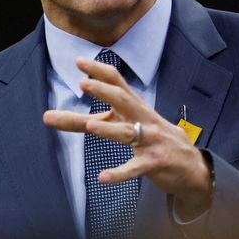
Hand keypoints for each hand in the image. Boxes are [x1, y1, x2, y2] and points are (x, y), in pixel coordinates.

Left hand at [43, 57, 212, 219]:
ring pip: (127, 133)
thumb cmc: (152, 140)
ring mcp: (151, 140)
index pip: (118, 83)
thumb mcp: (123, 126)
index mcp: (136, 107)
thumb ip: (84, 121)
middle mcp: (144, 119)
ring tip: (90, 126)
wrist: (192, 166)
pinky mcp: (154, 163)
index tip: (78, 61)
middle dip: (104, 91)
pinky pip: (135, 167)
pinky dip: (120, 172)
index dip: (99, 71)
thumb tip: (46, 116)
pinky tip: (103, 177)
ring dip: (109, 129)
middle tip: (83, 83)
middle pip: (123, 100)